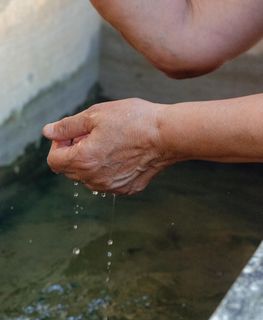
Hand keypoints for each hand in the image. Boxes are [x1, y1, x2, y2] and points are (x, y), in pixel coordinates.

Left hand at [43, 98, 171, 194]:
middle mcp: (94, 179)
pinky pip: (106, 182)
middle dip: (73, 152)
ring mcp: (111, 187)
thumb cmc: (133, 121)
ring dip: (89, 162)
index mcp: (83, 160)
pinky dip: (106, 170)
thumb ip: (67, 126)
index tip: (72, 134)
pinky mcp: (125, 189)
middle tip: (92, 135)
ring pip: (87, 177)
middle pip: (69, 170)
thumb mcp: (95, 115)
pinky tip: (120, 155)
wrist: (166, 135)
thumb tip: (48, 132)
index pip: (54, 160)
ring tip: (108, 144)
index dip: (58, 145)